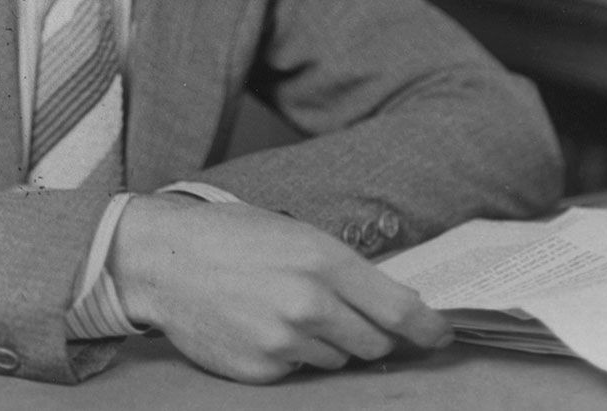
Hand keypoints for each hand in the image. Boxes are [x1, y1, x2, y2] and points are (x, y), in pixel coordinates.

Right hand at [107, 195, 451, 383]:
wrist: (165, 260)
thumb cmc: (231, 237)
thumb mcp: (296, 234)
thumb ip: (343, 270)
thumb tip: (391, 305)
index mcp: (324, 261)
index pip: (399, 310)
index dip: (428, 329)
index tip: (441, 336)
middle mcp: (310, 304)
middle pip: (374, 344)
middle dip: (373, 336)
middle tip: (354, 320)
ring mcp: (285, 342)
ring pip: (338, 359)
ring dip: (329, 344)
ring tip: (290, 313)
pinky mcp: (262, 369)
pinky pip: (300, 371)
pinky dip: (293, 356)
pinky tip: (264, 327)